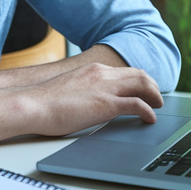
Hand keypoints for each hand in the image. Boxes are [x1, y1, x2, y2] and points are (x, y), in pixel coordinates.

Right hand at [16, 62, 162, 136]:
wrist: (32, 104)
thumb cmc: (43, 103)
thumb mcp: (67, 90)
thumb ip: (82, 91)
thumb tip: (86, 102)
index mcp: (92, 70)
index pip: (124, 71)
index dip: (138, 80)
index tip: (143, 89)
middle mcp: (101, 74)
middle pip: (138, 74)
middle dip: (151, 85)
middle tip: (157, 98)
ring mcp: (105, 88)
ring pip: (142, 84)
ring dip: (154, 95)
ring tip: (158, 106)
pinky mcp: (106, 104)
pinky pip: (137, 105)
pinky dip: (148, 111)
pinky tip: (150, 119)